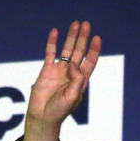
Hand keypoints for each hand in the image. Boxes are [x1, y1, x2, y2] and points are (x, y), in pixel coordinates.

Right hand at [22, 21, 101, 140]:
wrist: (43, 116)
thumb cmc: (60, 110)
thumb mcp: (74, 97)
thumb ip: (77, 80)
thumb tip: (74, 64)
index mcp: (81, 80)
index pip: (90, 61)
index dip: (94, 50)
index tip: (97, 38)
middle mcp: (71, 73)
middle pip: (79, 51)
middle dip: (83, 38)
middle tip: (86, 24)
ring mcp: (59, 70)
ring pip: (67, 50)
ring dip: (71, 37)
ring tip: (75, 24)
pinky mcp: (47, 70)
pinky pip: (50, 53)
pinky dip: (52, 42)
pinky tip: (55, 32)